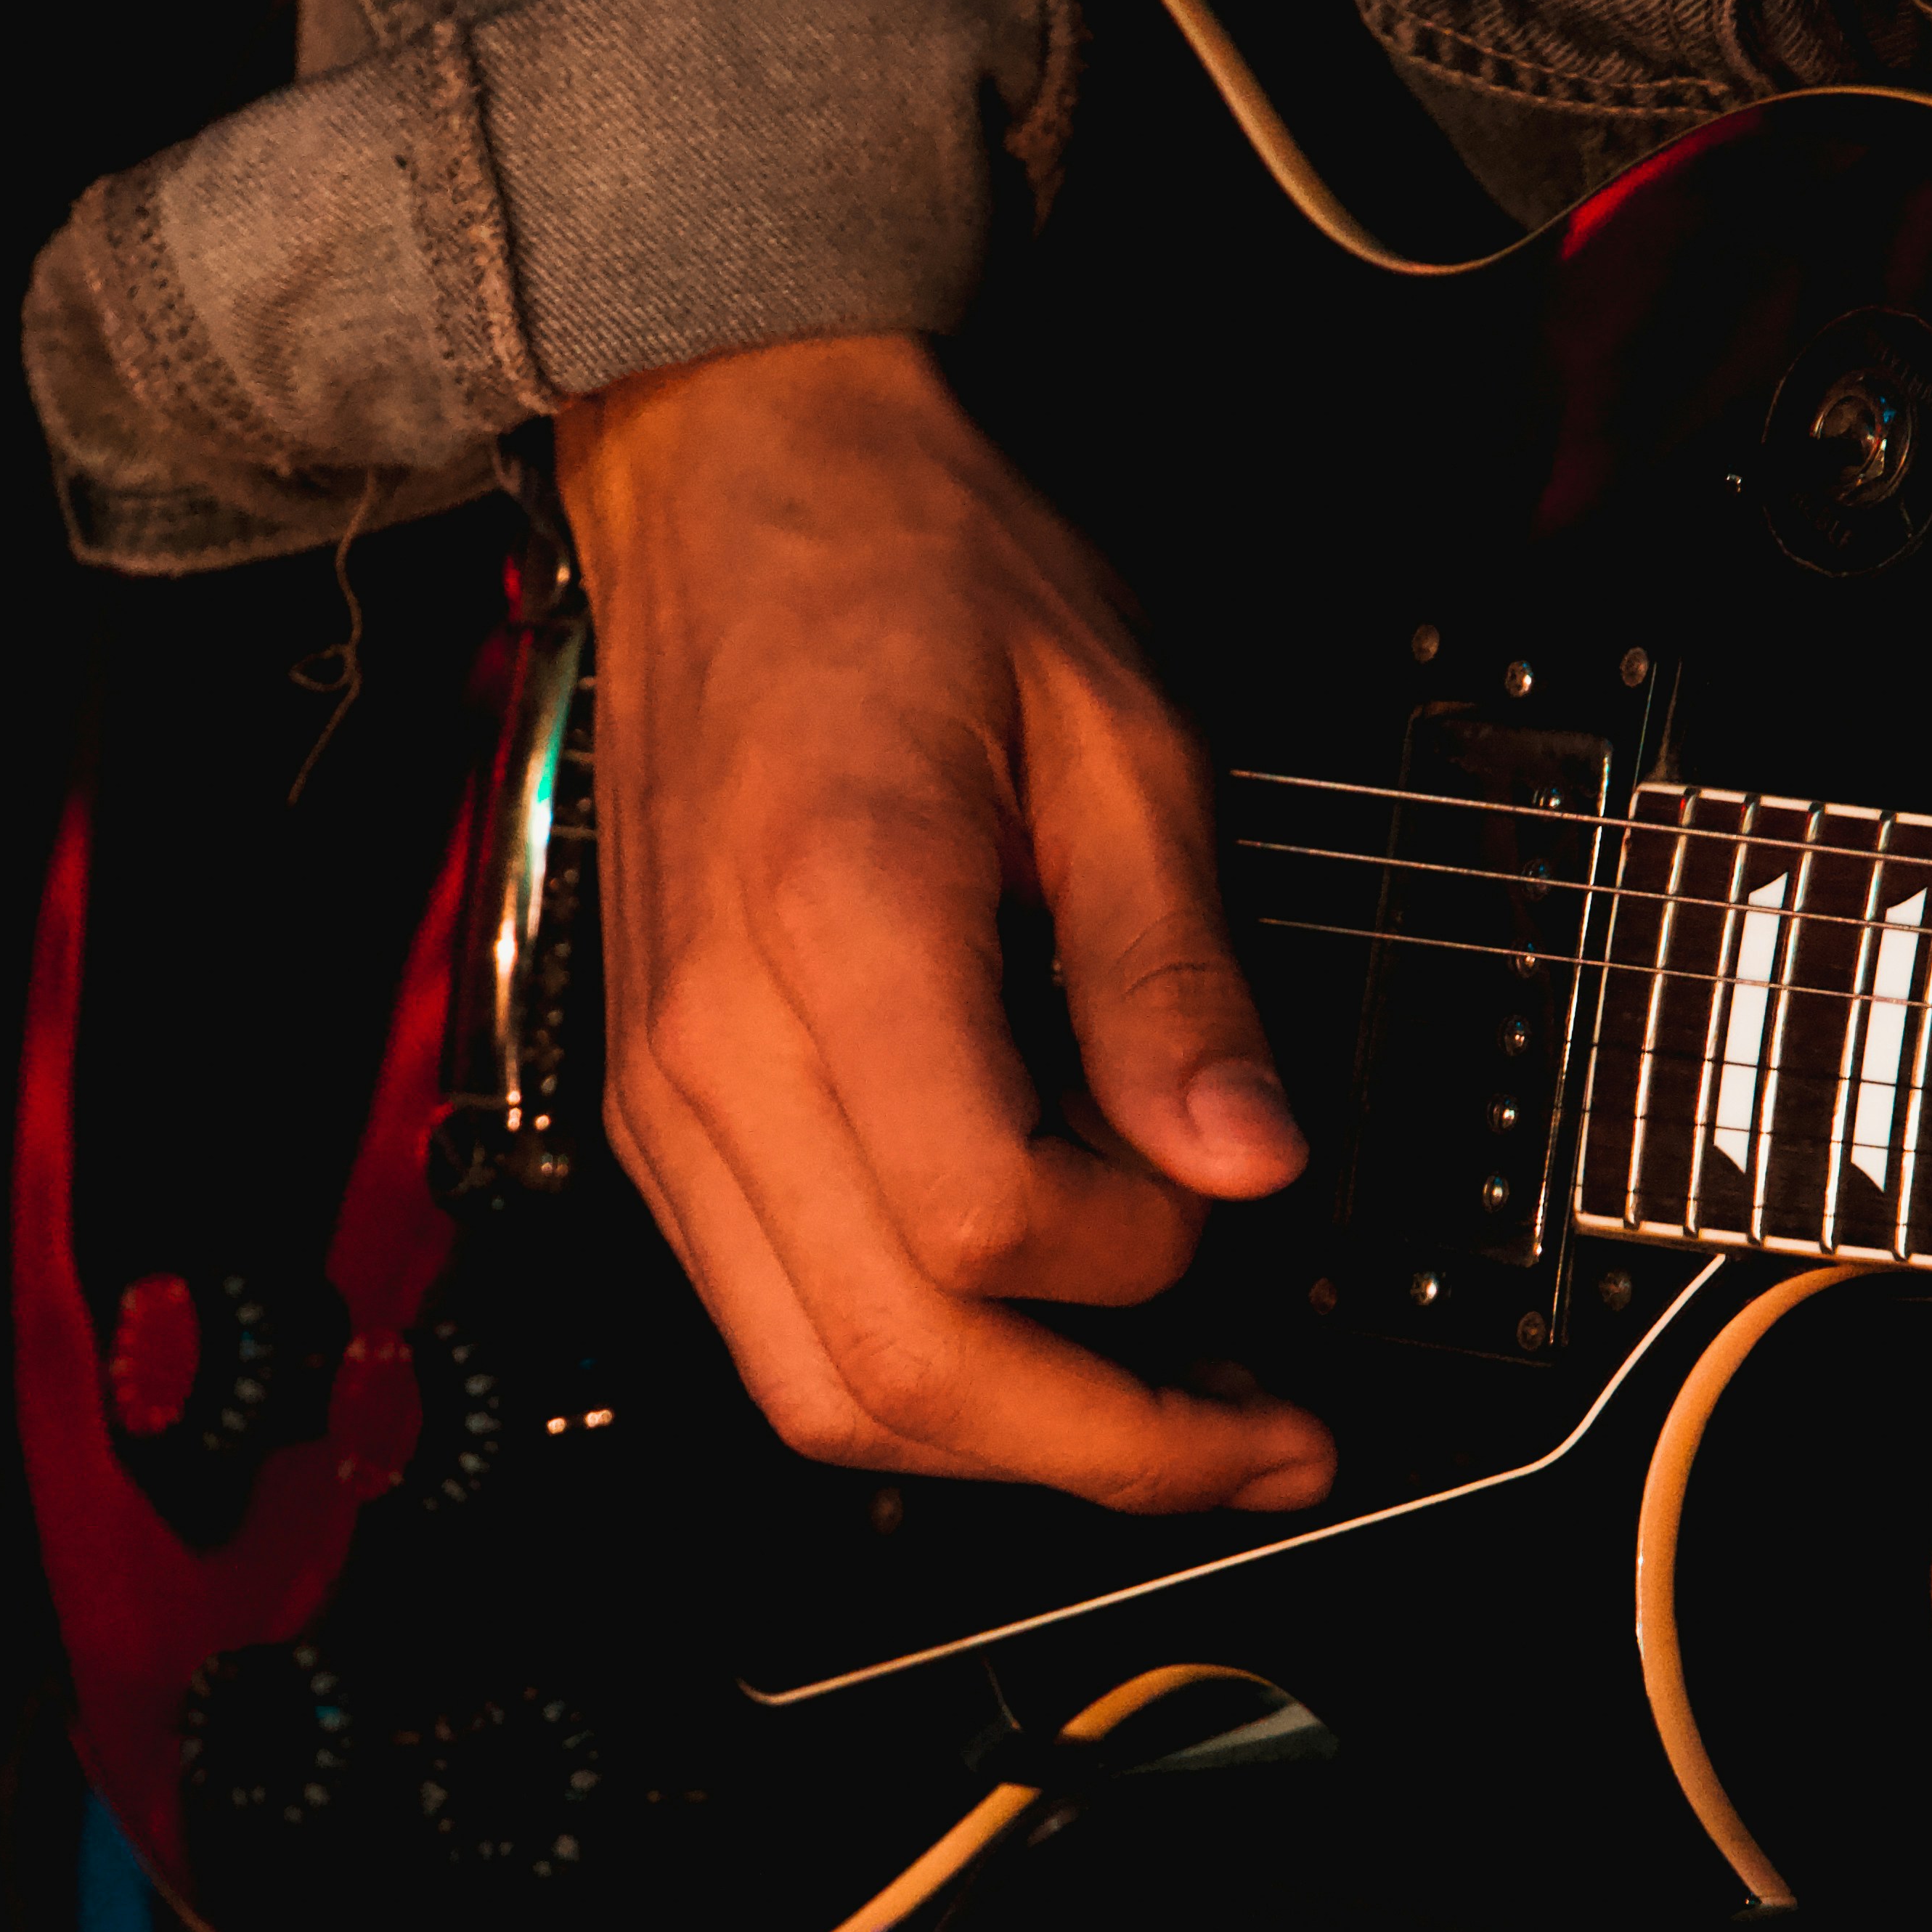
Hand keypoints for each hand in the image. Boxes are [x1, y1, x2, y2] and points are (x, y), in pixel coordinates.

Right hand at [559, 337, 1333, 1513]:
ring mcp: (667, 1097)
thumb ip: (1178, 974)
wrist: (735, 482)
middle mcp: (716, 1042)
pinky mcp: (663, 1118)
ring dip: (1013, 1449)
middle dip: (1105, 1449)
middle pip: (892, 1368)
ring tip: (1177, 1426)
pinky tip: (1050, 1348)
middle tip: (1268, 1445)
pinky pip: (777, 1324)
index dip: (1140, 1258)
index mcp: (836, 927)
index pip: (982, 1222)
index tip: (1241, 1203)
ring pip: (818, 1390)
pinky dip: (918, 1379)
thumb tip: (1252, 1167)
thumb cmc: (916, 573)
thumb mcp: (1121, 738)